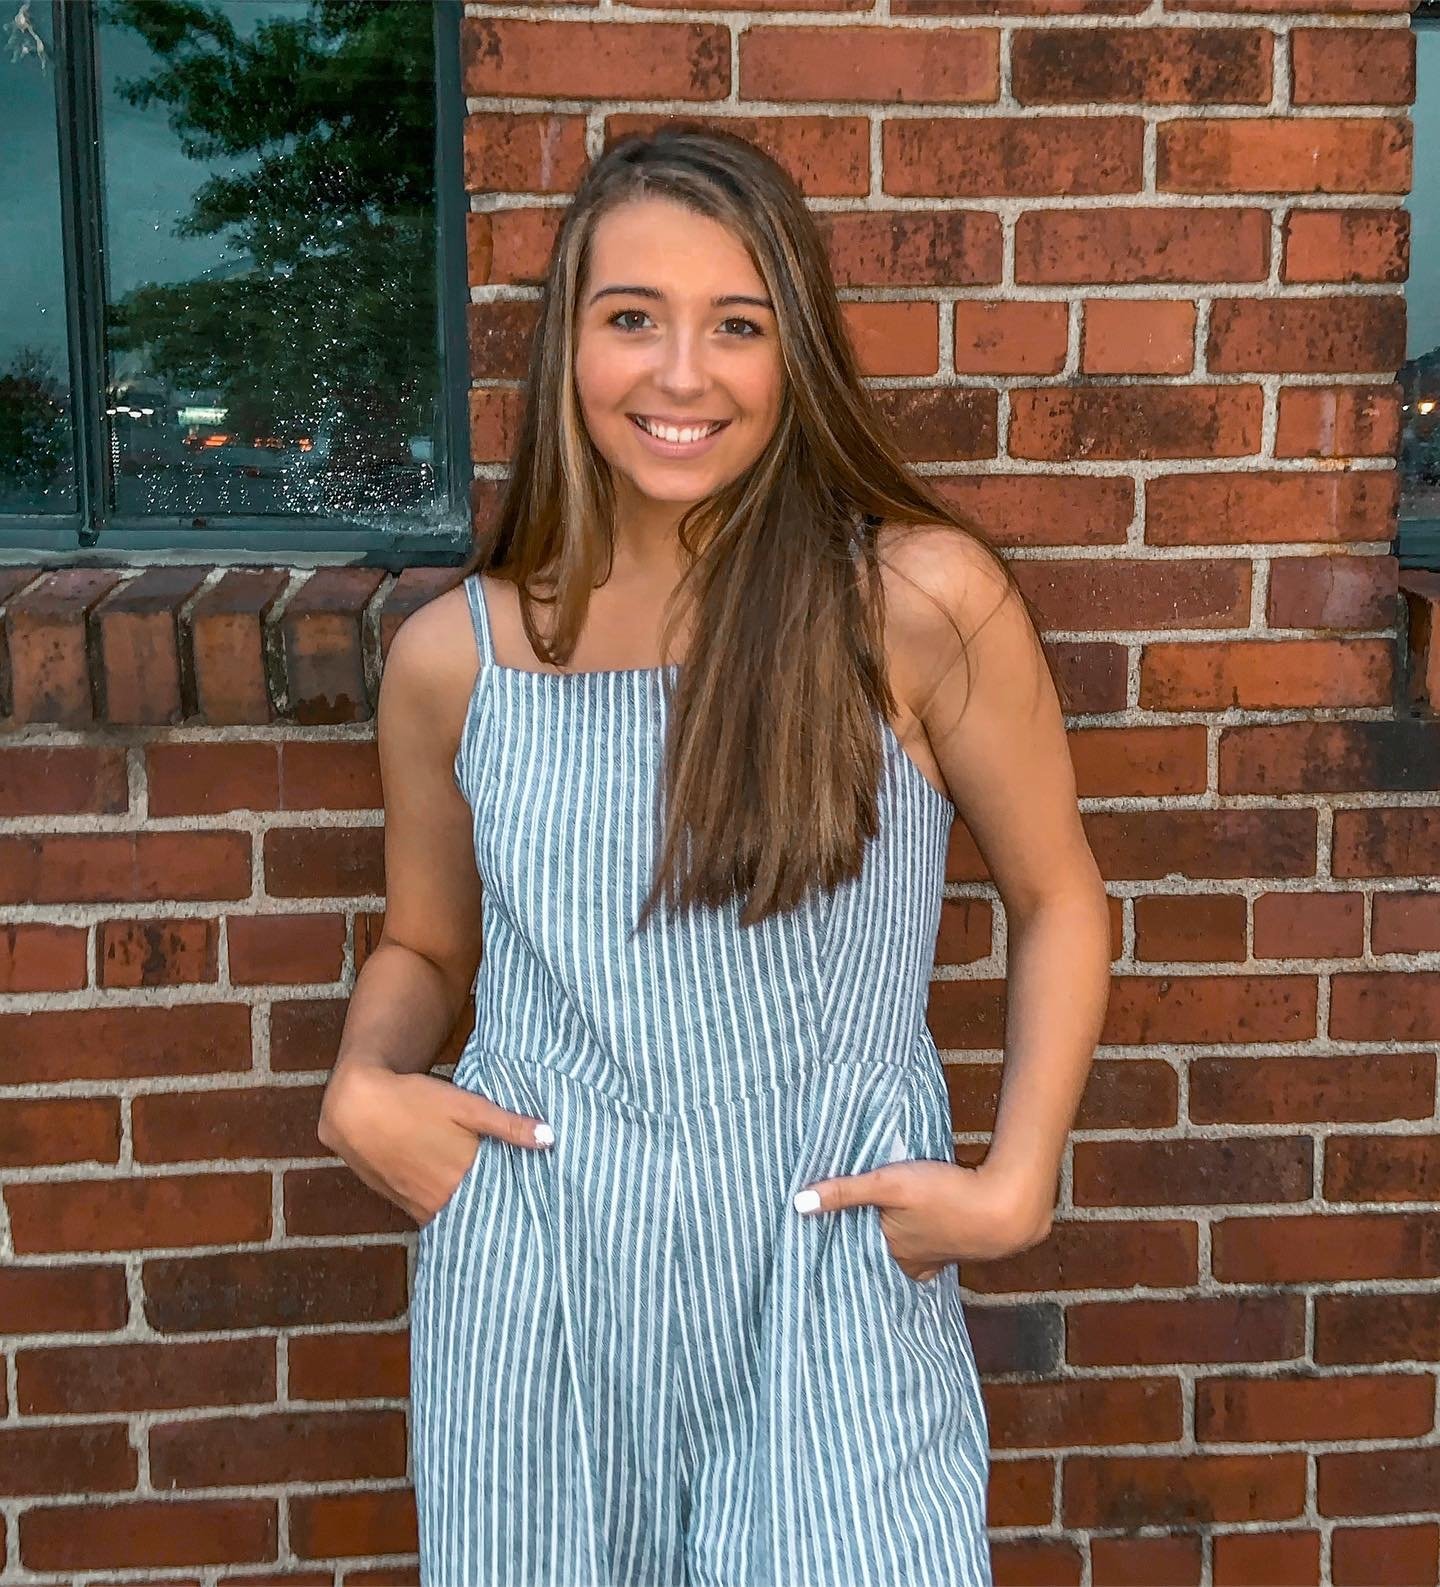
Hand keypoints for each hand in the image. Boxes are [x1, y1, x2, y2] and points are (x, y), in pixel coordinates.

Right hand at [317, 1063, 552, 1225]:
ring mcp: (414, 1205)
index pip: (498, 1207)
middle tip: (516, 1207)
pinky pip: (429, 1213)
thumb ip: (508, 1126)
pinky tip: (453, 1193)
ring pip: (450, 1216)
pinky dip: (444, 1207)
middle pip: (474, 1215)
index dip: (515, 1205)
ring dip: (467, 1210)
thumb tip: (550, 1138)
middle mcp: (437, 1202)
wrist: (356, 1104)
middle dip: (493, 1211)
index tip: (534, 1206)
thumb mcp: (467, 1106)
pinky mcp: (398, 1201)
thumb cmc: (414, 1101)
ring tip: (488, 1201)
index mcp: (460, 1182)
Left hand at [794, 1158, 1053, 1279]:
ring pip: (906, 1251)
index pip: (854, 1252)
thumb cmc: (947, 1194)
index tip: (817, 1242)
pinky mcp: (960, 1245)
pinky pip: (932, 1247)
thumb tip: (797, 1203)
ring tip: (882, 1229)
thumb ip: (845, 1191)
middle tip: (841, 1237)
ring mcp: (939, 1257)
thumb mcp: (889, 1184)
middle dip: (864, 1246)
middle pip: (880, 1253)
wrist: (1008, 1206)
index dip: (839, 1245)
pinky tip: (924, 1229)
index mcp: (892, 1254)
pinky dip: (924, 1239)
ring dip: (896, 1240)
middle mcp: (912, 1264)